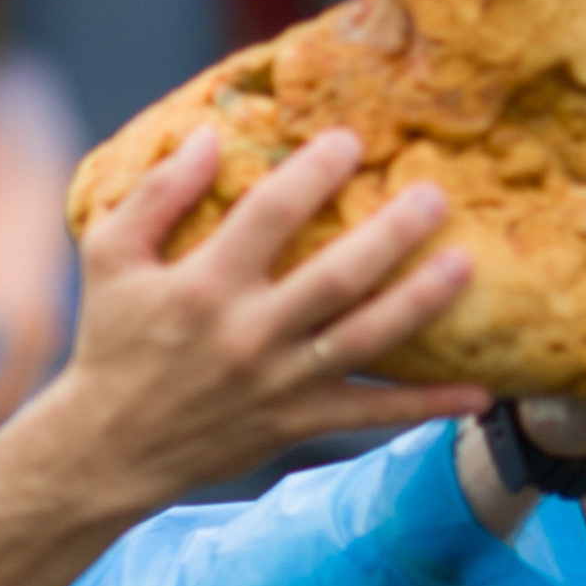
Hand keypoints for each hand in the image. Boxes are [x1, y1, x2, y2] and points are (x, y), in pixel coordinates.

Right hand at [54, 120, 488, 523]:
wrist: (106, 449)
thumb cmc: (110, 342)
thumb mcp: (108, 256)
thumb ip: (156, 194)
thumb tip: (210, 136)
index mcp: (204, 285)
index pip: (271, 215)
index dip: (316, 172)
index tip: (352, 140)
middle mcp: (249, 333)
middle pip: (337, 277)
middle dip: (391, 233)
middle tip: (435, 194)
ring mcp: (279, 383)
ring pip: (365, 340)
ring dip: (420, 304)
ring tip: (466, 266)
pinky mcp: (295, 423)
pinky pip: (371, 414)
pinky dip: (426, 407)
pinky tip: (480, 393)